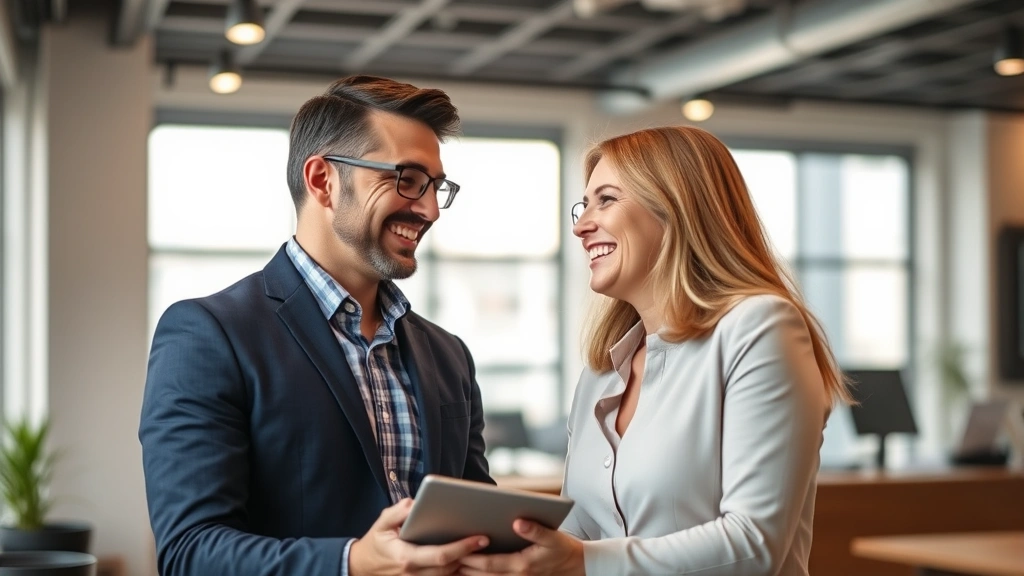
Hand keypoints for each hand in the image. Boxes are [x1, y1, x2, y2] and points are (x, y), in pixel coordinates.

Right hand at [349, 498, 489, 575]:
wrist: (362, 567)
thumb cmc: (376, 542)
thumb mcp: (381, 523)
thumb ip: (396, 512)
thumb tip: (414, 503)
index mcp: (406, 558)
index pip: (440, 555)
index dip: (462, 548)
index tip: (479, 538)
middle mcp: (414, 574)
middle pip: (450, 568)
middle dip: (471, 555)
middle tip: (489, 540)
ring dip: (467, 565)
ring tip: (485, 548)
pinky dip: (458, 571)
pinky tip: (471, 559)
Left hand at [458, 519, 583, 575]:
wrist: (576, 566)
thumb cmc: (563, 549)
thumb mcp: (554, 537)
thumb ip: (535, 530)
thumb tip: (517, 522)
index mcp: (523, 565)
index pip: (491, 564)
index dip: (473, 558)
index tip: (457, 552)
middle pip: (483, 575)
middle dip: (464, 567)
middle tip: (444, 559)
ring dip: (468, 574)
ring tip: (450, 564)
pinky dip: (480, 575)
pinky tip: (467, 568)